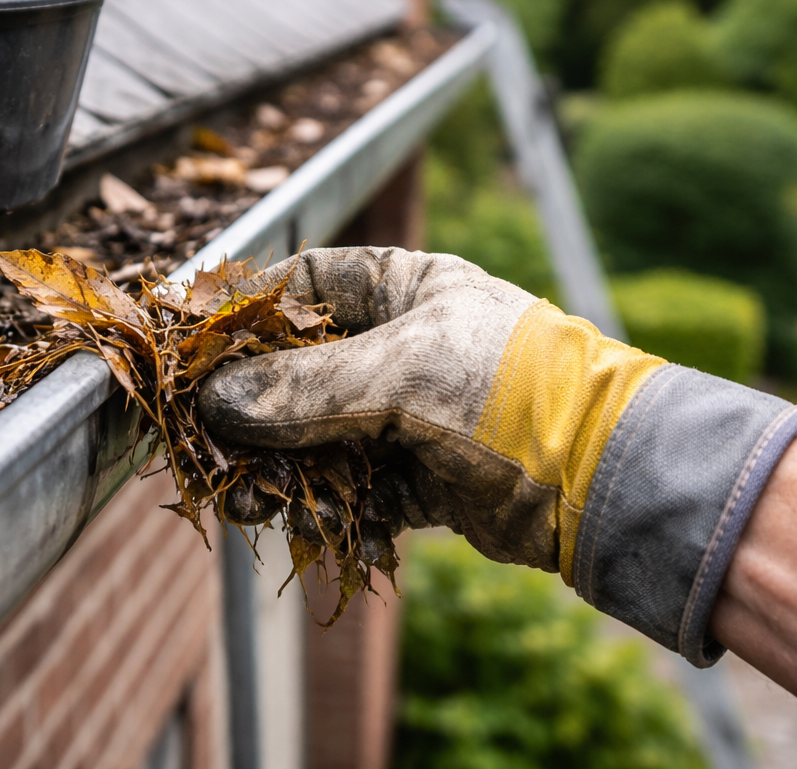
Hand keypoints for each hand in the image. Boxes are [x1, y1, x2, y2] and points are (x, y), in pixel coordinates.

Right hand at [200, 246, 796, 665]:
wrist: (606, 478)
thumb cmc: (513, 391)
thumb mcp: (401, 373)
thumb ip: (305, 387)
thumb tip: (218, 402)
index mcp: (407, 288)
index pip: (307, 282)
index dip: (247, 306)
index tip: (190, 336)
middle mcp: (405, 345)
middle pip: (303, 367)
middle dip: (252, 402)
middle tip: (200, 430)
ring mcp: (413, 413)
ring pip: (321, 433)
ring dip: (280, 463)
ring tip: (242, 492)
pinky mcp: (422, 475)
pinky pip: (352, 484)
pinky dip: (322, 501)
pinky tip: (291, 515)